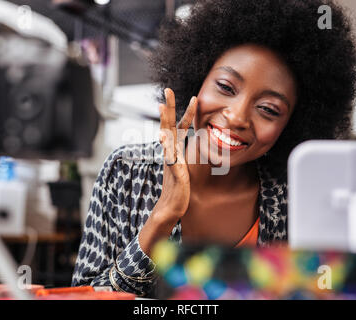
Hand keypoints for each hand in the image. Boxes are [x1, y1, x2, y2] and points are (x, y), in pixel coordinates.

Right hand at [154, 88, 197, 222]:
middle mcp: (170, 151)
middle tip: (167, 90)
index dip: (186, 112)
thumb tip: (193, 143)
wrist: (172, 206)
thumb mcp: (183, 165)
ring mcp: (170, 160)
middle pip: (168, 125)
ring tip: (162, 108)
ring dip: (163, 122)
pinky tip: (164, 138)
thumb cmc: (179, 186)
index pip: (179, 126)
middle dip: (168, 107)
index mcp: (175, 149)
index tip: (193, 97)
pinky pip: (170, 158)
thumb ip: (185, 153)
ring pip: (166, 137)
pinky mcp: (173, 172)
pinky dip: (167, 148)